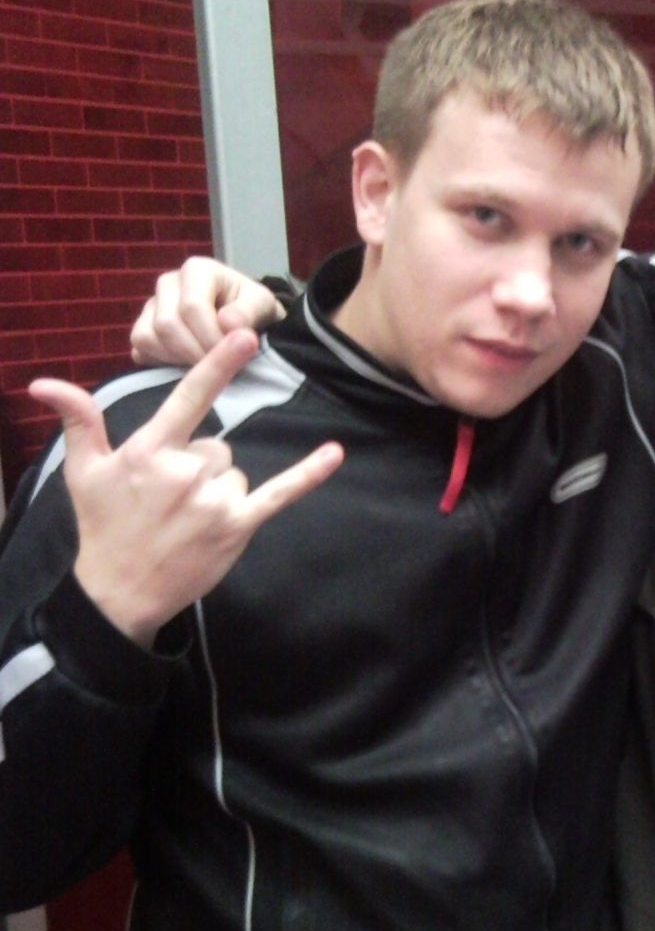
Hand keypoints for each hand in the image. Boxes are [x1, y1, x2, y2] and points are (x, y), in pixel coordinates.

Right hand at [30, 331, 342, 646]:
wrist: (119, 592)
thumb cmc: (103, 526)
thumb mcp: (82, 471)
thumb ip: (79, 421)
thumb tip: (44, 383)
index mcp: (151, 450)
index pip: (189, 397)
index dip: (218, 365)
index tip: (245, 338)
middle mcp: (187, 472)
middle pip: (216, 445)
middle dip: (197, 465)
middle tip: (167, 499)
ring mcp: (215, 500)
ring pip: (235, 472)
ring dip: (218, 488)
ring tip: (185, 518)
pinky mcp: (238, 526)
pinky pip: (281, 493)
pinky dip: (308, 475)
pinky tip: (334, 453)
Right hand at [131, 257, 283, 366]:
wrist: (243, 323)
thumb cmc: (252, 310)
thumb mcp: (263, 306)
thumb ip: (250, 311)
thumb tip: (228, 322)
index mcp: (197, 270)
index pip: (192, 308)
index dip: (211, 338)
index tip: (232, 355)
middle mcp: (168, 283)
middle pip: (167, 325)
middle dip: (195, 352)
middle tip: (220, 366)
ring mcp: (151, 306)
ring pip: (148, 337)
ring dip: (178, 359)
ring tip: (206, 364)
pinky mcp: (142, 328)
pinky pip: (140, 348)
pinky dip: (162, 362)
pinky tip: (186, 364)